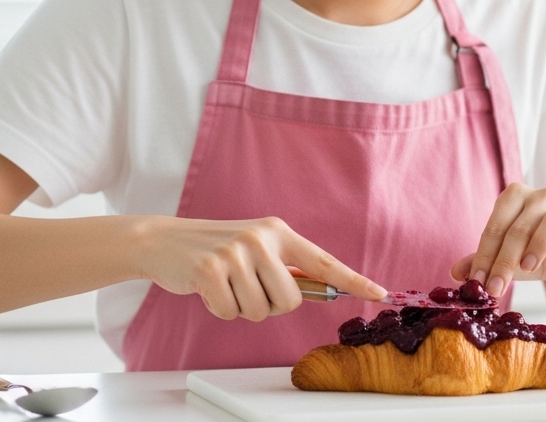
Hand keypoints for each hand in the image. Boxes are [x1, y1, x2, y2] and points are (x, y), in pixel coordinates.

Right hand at [139, 216, 385, 321]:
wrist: (164, 241)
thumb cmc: (217, 250)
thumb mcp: (256, 249)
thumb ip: (285, 268)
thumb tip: (323, 291)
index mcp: (279, 232)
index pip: (325, 262)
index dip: (354, 281)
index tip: (381, 294)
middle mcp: (262, 239)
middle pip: (290, 301)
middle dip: (268, 305)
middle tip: (245, 286)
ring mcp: (236, 253)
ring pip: (260, 310)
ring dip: (241, 307)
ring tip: (225, 284)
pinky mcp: (210, 270)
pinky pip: (231, 313)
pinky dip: (218, 309)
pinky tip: (208, 287)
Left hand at [450, 183, 545, 297]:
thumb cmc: (535, 257)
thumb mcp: (507, 262)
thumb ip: (482, 262)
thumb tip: (455, 272)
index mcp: (515, 198)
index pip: (496, 225)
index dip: (484, 255)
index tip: (477, 282)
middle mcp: (542, 196)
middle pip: (520, 224)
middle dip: (505, 258)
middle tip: (497, 286)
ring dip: (539, 242)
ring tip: (528, 267)